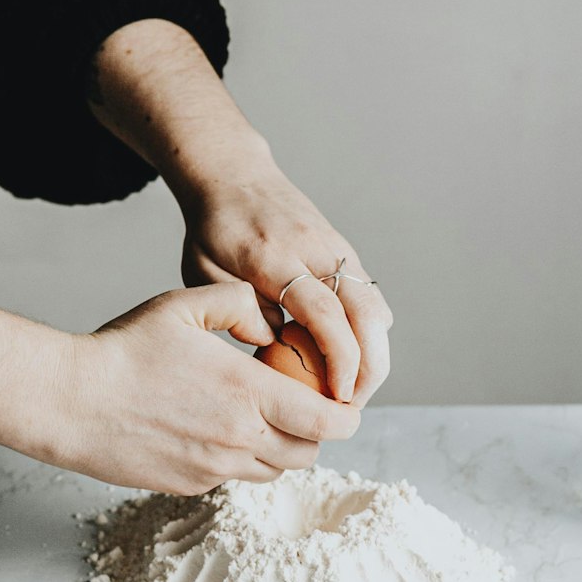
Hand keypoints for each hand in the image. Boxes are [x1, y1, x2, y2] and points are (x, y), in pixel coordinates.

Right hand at [63, 280, 360, 493]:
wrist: (69, 401)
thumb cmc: (124, 348)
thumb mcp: (184, 305)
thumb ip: (240, 305)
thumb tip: (273, 328)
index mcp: (248, 393)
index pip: (328, 421)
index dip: (346, 414)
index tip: (343, 401)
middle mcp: (239, 438)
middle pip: (308, 452)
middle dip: (315, 431)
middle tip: (301, 404)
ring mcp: (215, 468)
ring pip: (274, 469)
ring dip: (280, 446)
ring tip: (259, 415)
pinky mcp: (191, 484)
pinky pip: (235, 477)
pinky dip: (241, 458)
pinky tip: (216, 428)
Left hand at [88, 19, 392, 406]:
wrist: (234, 175)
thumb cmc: (212, 230)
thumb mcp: (205, 273)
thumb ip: (241, 310)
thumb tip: (277, 347)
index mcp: (275, 257)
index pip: (323, 310)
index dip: (339, 357)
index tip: (339, 395)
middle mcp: (316, 250)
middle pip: (365, 311)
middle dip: (369, 365)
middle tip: (353, 406)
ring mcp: (337, 248)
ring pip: (375, 305)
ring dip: (375, 353)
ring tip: (354, 391)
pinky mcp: (345, 252)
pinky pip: (369, 297)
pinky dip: (370, 334)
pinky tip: (353, 361)